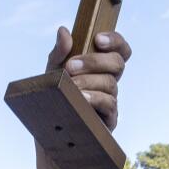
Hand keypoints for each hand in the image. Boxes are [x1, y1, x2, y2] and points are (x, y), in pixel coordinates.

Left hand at [37, 27, 130, 168]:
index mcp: (100, 67)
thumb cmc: (52, 100)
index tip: (98, 39)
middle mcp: (109, 82)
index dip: (115, 40)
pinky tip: (81, 99)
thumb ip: (58, 53)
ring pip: (111, 84)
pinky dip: (95, 99)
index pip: (119, 49)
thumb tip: (64, 31)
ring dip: (90, 81)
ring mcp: (111, 101)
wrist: (48, 137)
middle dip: (95, 61)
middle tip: (70, 66)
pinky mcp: (108, 121)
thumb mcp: (51, 73)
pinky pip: (109, 105)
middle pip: (118, 63)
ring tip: (71, 84)